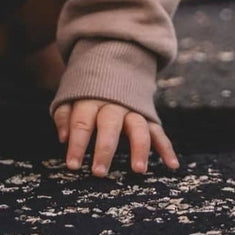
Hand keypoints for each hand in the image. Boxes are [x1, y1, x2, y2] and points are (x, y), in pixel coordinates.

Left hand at [52, 99, 178, 175]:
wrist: (113, 61)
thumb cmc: (86, 90)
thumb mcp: (71, 96)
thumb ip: (64, 115)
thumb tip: (63, 137)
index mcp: (90, 99)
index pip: (82, 122)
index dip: (77, 144)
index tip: (73, 165)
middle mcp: (114, 104)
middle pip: (109, 126)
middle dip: (104, 149)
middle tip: (99, 172)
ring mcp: (133, 109)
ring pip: (138, 127)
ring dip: (139, 148)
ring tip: (138, 170)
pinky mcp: (148, 115)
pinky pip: (158, 131)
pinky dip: (166, 148)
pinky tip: (171, 165)